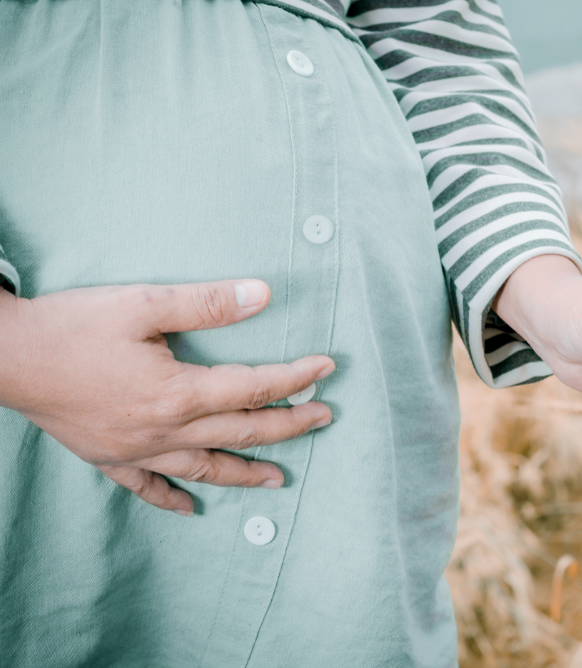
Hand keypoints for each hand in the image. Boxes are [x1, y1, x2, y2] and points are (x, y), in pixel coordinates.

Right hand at [0, 280, 333, 515]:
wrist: (5, 357)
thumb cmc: (72, 326)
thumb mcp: (143, 304)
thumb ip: (207, 303)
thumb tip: (262, 294)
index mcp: (178, 392)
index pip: (255, 388)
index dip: (296, 379)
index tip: (327, 369)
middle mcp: (164, 430)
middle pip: (242, 433)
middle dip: (289, 427)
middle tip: (324, 420)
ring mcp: (136, 450)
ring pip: (205, 468)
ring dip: (246, 473)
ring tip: (280, 479)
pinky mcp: (108, 457)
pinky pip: (147, 487)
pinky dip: (172, 498)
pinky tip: (192, 509)